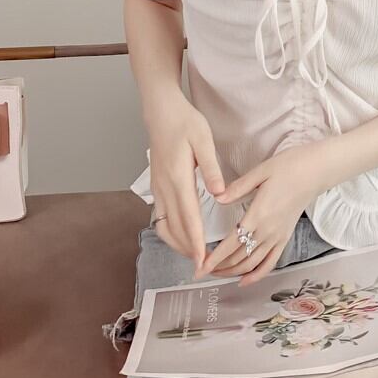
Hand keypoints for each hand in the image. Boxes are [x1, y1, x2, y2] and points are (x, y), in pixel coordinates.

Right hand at [147, 97, 225, 270]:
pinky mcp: (157, 185)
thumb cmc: (184, 122)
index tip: (203, 260)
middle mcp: (164, 186)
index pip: (188, 217)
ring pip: (165, 225)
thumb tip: (220, 193)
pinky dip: (171, 231)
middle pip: (175, 228)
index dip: (196, 242)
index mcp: (178, 177)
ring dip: (178, 242)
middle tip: (203, 266)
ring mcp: (158, 187)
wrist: (160, 110)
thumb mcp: (203, 140)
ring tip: (195, 255)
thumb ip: (211, 168)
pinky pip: (162, 216)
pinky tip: (183, 235)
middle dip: (188, 250)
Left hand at [195, 143, 329, 286]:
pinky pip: (271, 262)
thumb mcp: (261, 172)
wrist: (316, 171)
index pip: (231, 243)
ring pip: (252, 263)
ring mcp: (278, 236)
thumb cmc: (289, 167)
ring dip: (233, 272)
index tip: (199, 267)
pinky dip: (257, 275)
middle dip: (218, 267)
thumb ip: (237, 187)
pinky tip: (244, 281)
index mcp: (259, 214)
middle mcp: (268, 230)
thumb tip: (217, 197)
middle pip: (239, 257)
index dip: (214, 258)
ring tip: (216, 274)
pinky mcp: (285, 238)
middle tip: (201, 270)